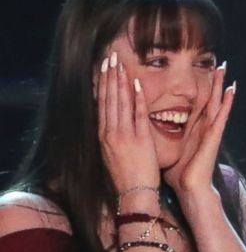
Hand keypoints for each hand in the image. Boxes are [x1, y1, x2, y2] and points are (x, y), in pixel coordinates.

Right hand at [95, 50, 160, 192]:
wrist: (134, 194)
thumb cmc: (127, 176)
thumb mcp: (112, 153)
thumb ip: (112, 136)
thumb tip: (111, 122)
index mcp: (103, 135)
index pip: (101, 104)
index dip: (102, 84)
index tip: (102, 68)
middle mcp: (110, 133)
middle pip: (108, 99)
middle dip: (108, 76)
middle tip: (109, 57)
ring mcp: (124, 135)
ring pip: (120, 103)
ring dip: (119, 81)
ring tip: (118, 63)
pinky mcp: (139, 140)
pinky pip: (138, 115)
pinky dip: (137, 98)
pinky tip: (136, 84)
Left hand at [166, 60, 235, 197]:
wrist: (190, 188)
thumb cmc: (179, 172)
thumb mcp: (169, 149)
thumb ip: (164, 138)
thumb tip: (147, 131)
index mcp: (193, 130)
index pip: (197, 104)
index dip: (200, 89)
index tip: (201, 74)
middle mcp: (204, 128)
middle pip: (209, 99)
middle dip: (213, 82)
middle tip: (218, 63)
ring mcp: (211, 131)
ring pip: (217, 103)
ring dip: (222, 86)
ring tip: (225, 70)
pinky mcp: (214, 136)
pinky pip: (222, 115)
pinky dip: (228, 102)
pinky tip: (232, 90)